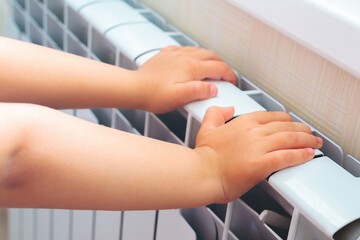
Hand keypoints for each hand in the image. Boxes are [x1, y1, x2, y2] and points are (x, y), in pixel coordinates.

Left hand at [135, 46, 236, 112]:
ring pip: (199, 50)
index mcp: (191, 67)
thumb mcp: (180, 98)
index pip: (218, 68)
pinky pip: (184, 49)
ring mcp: (175, 54)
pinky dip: (193, 53)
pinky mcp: (166, 55)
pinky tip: (190, 59)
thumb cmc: (154, 95)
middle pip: (211, 56)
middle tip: (225, 75)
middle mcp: (184, 57)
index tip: (232, 81)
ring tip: (211, 67)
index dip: (229, 75)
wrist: (134, 88)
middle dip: (222, 65)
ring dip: (209, 58)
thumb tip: (213, 88)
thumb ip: (199, 91)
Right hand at [194, 107, 322, 202]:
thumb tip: (228, 108)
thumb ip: (216, 113)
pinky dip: (300, 155)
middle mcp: (253, 132)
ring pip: (290, 139)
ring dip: (306, 140)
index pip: (271, 116)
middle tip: (310, 133)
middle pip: (285, 126)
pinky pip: (286, 157)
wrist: (202, 173)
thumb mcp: (206, 127)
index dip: (286, 120)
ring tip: (315, 143)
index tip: (292, 123)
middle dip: (302, 129)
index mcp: (242, 122)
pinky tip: (308, 155)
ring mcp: (258, 147)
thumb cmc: (204, 156)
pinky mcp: (261, 164)